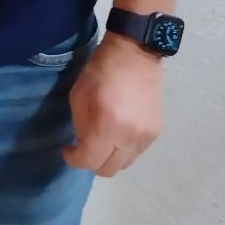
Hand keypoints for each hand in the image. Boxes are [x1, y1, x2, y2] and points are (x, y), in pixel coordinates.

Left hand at [63, 35, 164, 176]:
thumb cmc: (101, 72)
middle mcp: (129, 137)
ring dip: (110, 156)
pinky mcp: (156, 132)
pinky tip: (118, 131)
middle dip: (92, 162)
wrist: (136, 54)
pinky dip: (124, 148)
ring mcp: (146, 136)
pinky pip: (136, 152)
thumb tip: (83, 144)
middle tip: (85, 146)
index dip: (74, 159)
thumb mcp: (78, 97)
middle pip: (108, 170)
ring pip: (124, 164)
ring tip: (103, 139)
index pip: (89, 161)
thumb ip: (80, 126)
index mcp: (107, 126)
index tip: (69, 149)